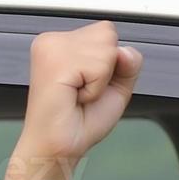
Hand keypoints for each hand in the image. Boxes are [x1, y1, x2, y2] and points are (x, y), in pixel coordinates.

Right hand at [14, 22, 142, 164]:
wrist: (57, 149)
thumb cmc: (78, 122)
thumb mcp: (115, 86)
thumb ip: (128, 63)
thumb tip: (125, 50)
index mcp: (59, 42)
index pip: (106, 31)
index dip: (108, 63)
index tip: (85, 84)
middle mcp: (51, 41)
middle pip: (108, 34)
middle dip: (106, 69)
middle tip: (81, 92)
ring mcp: (50, 49)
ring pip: (107, 49)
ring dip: (100, 81)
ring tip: (77, 95)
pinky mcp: (54, 62)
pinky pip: (100, 66)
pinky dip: (96, 89)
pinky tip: (74, 97)